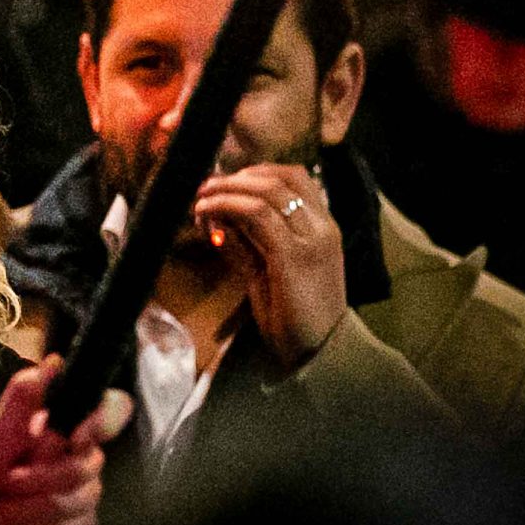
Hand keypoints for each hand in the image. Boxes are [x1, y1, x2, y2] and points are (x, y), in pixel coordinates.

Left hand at [0, 358, 129, 524]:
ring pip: (80, 500)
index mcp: (57, 429)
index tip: (74, 436)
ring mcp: (83, 492)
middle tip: (1, 484)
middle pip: (86, 466)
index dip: (104, 420)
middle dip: (36, 480)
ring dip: (28, 510)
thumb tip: (56, 361)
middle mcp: (77, 457)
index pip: (108, 412)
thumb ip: (24, 401)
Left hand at [191, 163, 343, 368]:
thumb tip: (216, 218)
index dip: (257, 171)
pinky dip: (226, 206)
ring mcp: (311, 240)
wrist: (318, 352)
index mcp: (324, 227)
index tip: (227, 182)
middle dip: (235, 178)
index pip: (296, 177)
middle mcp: (323, 227)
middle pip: (278, 178)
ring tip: (200, 200)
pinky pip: (257, 215)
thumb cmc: (293, 315)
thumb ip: (246, 241)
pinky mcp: (294, 256)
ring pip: (265, 191)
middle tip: (205, 188)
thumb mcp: (267, 269)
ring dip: (225, 190)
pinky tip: (206, 215)